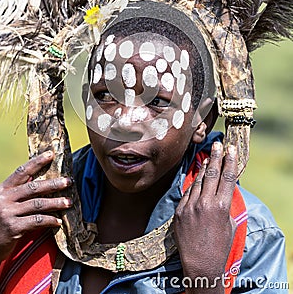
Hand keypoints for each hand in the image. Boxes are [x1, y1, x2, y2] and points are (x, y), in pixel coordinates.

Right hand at [0, 150, 72, 265]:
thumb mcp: (1, 202)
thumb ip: (16, 191)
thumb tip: (35, 177)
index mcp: (2, 190)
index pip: (22, 171)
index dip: (37, 162)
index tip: (51, 154)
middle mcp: (3, 199)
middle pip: (34, 187)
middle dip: (54, 184)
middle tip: (69, 181)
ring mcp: (8, 213)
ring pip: (38, 204)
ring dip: (56, 203)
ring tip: (68, 202)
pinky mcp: (13, 228)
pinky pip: (37, 220)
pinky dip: (50, 220)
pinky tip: (58, 221)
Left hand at [174, 143, 237, 292]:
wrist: (201, 265)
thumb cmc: (220, 247)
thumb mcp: (230, 224)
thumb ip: (227, 205)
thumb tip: (223, 190)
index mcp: (221, 207)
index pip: (227, 177)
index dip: (230, 161)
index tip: (231, 149)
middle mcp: (205, 203)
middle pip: (212, 174)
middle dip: (216, 157)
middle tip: (218, 144)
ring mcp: (190, 206)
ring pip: (198, 181)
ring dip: (204, 167)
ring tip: (208, 157)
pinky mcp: (179, 211)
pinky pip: (188, 193)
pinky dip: (194, 183)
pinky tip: (197, 176)